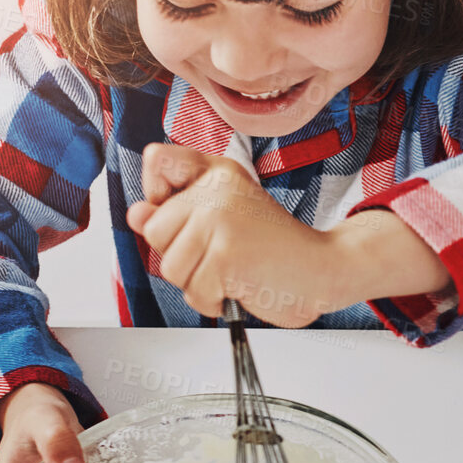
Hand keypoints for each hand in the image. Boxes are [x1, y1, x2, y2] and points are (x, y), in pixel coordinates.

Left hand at [124, 142, 339, 326]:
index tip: (187, 214)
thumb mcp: (226, 217)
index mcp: (217, 172)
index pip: (156, 161)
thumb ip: (177, 212)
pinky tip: (241, 286)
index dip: (158, 196)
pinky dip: (214, 301)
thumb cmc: (278, 249)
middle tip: (225, 253)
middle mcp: (217, 188)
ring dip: (199, 283)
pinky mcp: (225, 255)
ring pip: (171, 267)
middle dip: (182, 255)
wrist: (326, 270)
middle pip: (154, 231)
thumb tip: (137, 214)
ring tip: (234, 272)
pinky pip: (193, 292)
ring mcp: (220, 220)